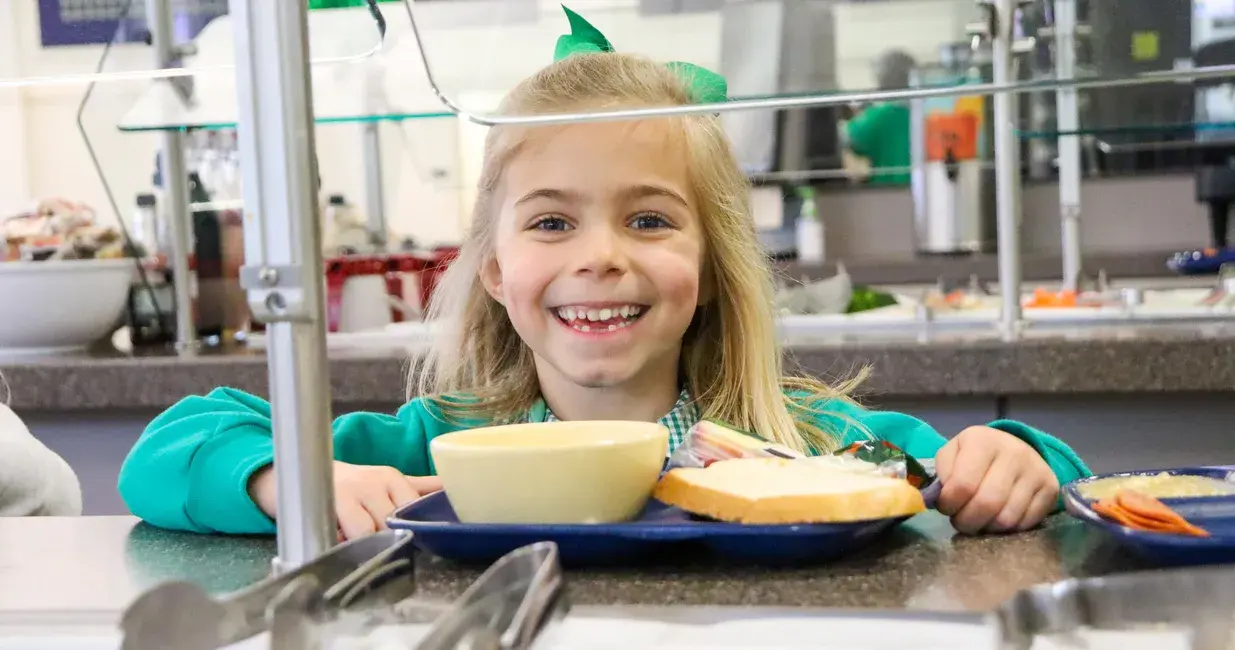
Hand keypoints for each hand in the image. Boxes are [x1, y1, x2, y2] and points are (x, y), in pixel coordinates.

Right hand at [248, 461, 442, 539]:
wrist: (307, 472)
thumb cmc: (354, 484)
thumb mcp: (387, 481)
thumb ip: (418, 488)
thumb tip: (450, 489)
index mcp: (390, 477)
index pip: (411, 508)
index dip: (412, 528)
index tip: (412, 541)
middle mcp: (369, 484)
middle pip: (391, 523)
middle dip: (389, 541)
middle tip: (386, 548)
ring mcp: (345, 495)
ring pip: (366, 532)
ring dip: (366, 546)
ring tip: (363, 548)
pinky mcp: (322, 508)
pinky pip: (337, 537)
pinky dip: (342, 545)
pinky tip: (342, 544)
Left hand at [935, 427, 1057, 534]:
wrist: (1012, 448)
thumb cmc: (974, 456)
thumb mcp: (951, 454)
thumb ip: (942, 474)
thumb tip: (941, 499)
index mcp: (983, 441)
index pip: (963, 485)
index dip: (949, 504)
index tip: (946, 507)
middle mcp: (1014, 452)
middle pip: (987, 504)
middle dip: (967, 521)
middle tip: (961, 521)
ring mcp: (1036, 470)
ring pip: (1007, 518)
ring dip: (987, 527)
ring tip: (979, 518)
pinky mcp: (1050, 488)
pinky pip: (1025, 523)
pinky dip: (1007, 529)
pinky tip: (998, 517)